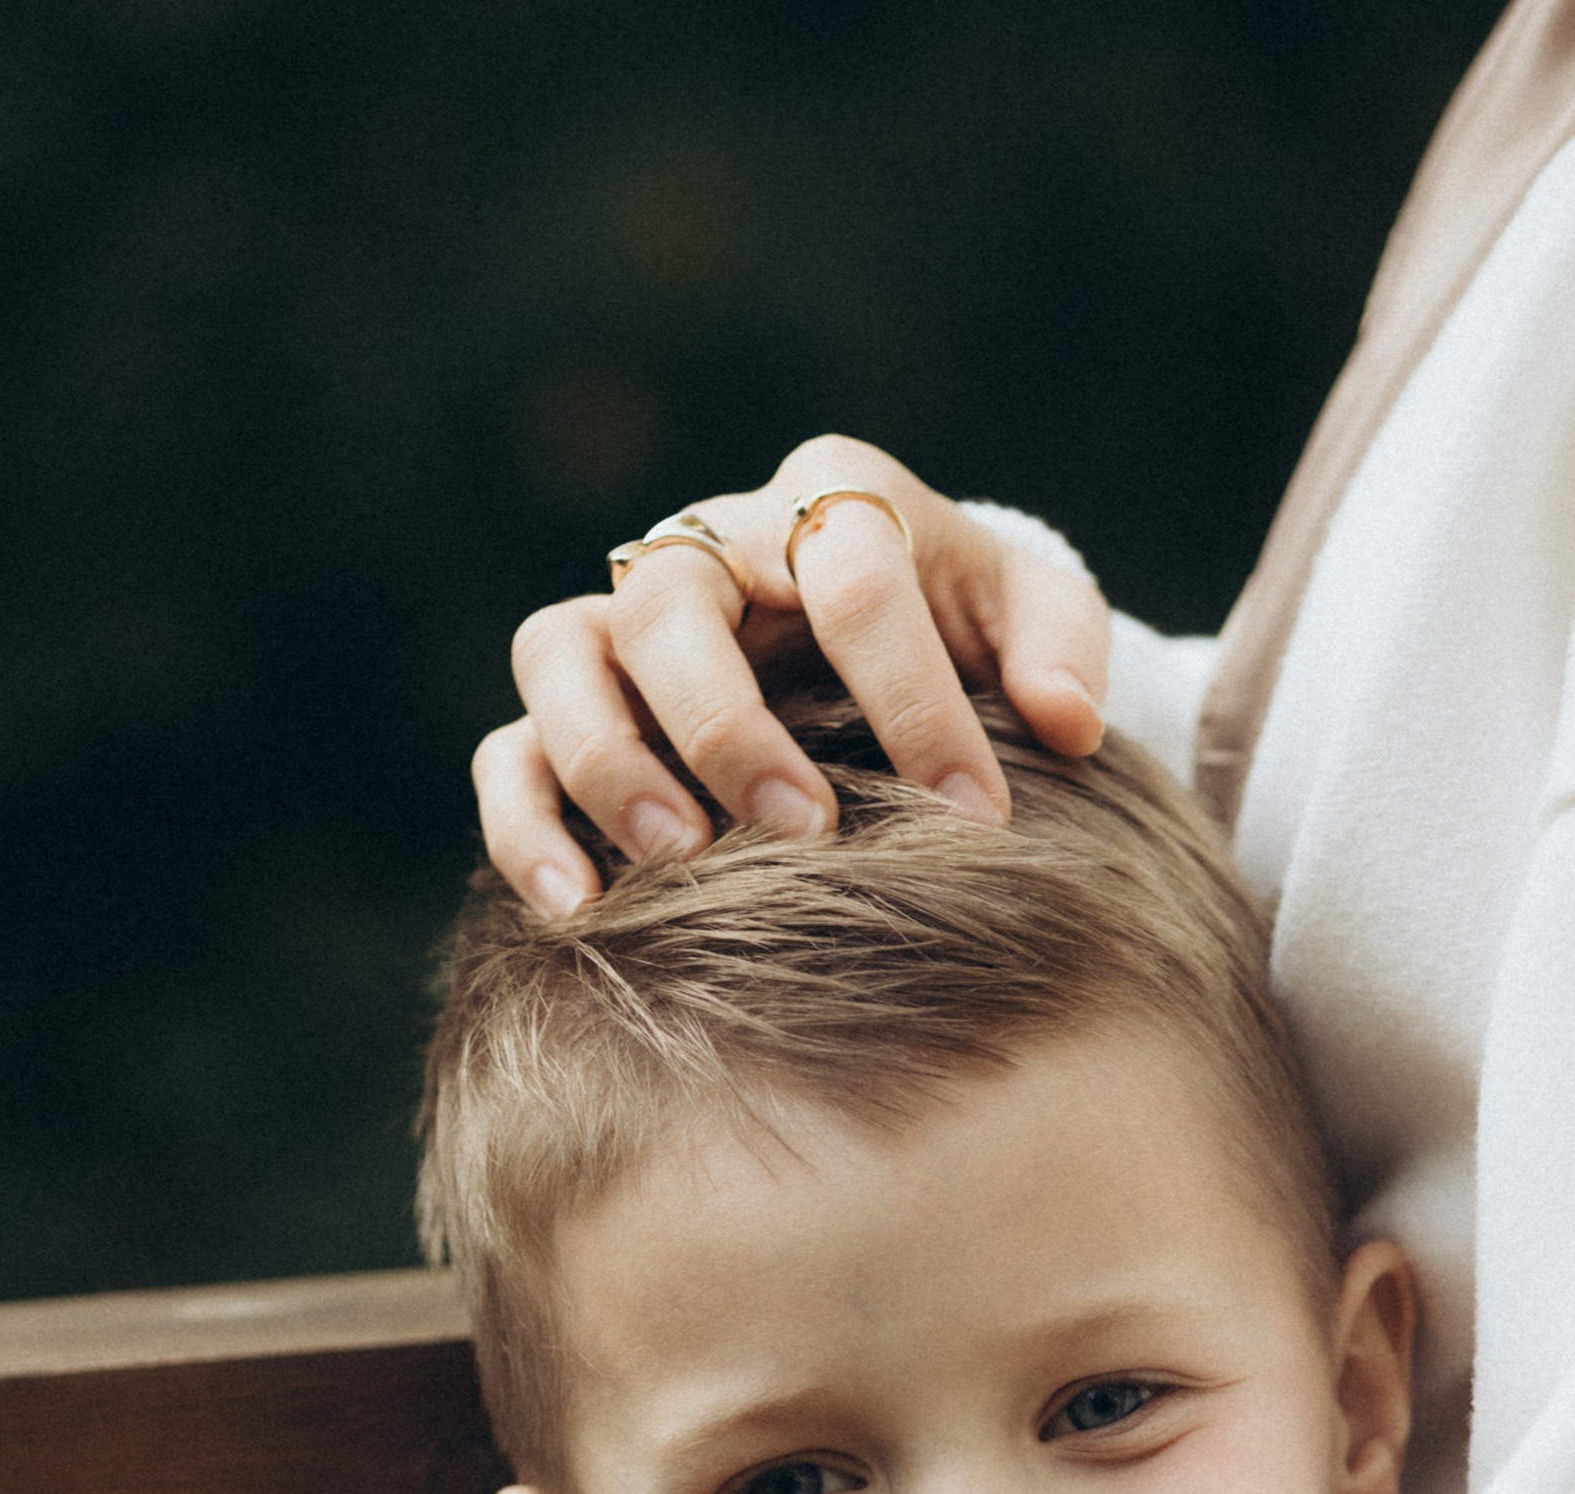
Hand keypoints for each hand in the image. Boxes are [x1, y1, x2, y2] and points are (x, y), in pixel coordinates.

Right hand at [476, 433, 1111, 913]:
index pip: (851, 568)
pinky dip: (527, 823)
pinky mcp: (578, 712)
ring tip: (682, 861)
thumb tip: (1065, 722)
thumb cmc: (974, 632)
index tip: (975, 816)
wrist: (903, 648)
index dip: (913, 695)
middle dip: (731, 723)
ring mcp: (628, 628)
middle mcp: (712, 545)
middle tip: (802, 831)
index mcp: (835, 503)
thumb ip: (1062, 647)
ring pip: (560, 654)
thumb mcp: (1036, 617)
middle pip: (671, 602)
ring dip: (610, 760)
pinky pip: (510, 750)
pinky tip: (578, 909)